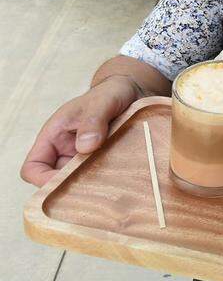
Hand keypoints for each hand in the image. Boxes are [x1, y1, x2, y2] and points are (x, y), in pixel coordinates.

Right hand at [20, 76, 141, 186]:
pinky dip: (106, 180)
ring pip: (78, 182)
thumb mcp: (103, 102)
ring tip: (109, 182)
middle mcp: (64, 151)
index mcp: (53, 136)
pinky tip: (120, 179)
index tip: (66, 183)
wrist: (131, 92)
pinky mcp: (101, 161)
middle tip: (93, 187)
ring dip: (91, 185)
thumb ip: (94, 121)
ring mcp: (83, 158)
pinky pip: (98, 177)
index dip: (43, 180)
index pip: (33, 168)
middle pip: (55, 181)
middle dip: (70, 188)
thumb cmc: (110, 93)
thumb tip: (85, 147)